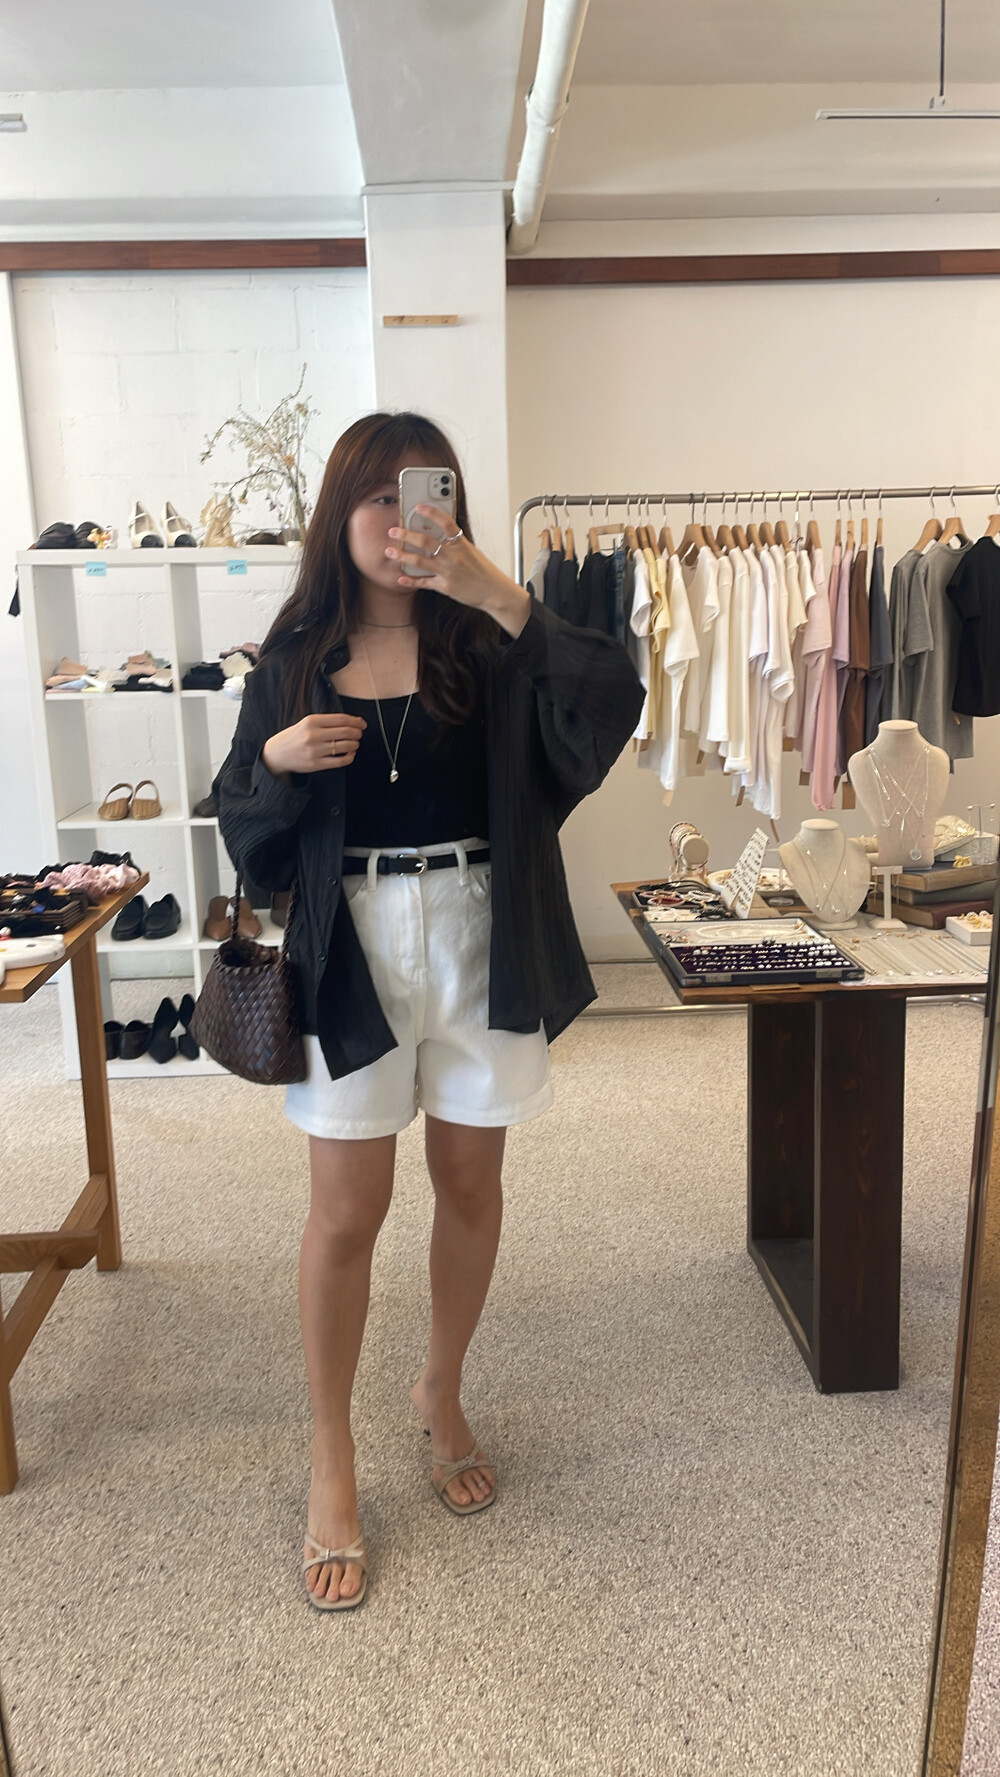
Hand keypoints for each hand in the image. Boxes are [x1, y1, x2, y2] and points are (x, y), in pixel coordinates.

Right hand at [262, 712, 365, 777]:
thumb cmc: (295, 737)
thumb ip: (327, 722)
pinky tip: (350, 754)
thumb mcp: (307, 723)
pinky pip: (340, 761)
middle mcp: (313, 735)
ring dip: (355, 745)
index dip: (356, 721)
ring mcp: (315, 750)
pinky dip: (349, 757)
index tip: (362, 724)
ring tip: (354, 744)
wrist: (277, 754)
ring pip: (345, 746)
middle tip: (359, 734)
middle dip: (357, 733)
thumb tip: (353, 722)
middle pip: (346, 732)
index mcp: (312, 721)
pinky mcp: (316, 764)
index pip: (342, 719)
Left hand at [386, 505, 529, 638]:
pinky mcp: (445, 587)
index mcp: (461, 544)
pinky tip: (401, 578)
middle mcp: (453, 556)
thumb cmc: (483, 570)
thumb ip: (454, 542)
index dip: (432, 513)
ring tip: (389, 551)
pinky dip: (411, 581)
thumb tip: (435, 532)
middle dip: (406, 535)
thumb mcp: (471, 551)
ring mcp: (448, 572)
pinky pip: (424, 583)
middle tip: (393, 531)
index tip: (418, 506)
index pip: (446, 523)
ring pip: (419, 561)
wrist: (494, 591)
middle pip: (425, 542)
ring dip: (402, 555)